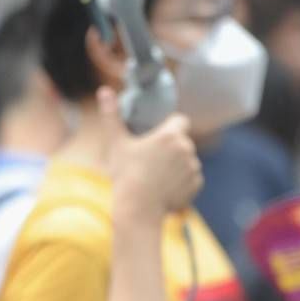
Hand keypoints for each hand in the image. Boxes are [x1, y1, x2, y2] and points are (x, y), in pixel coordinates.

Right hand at [98, 86, 202, 217]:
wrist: (138, 209)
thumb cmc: (125, 175)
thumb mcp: (116, 144)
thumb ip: (112, 115)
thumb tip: (103, 90)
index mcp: (170, 135)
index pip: (180, 120)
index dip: (169, 127)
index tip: (155, 138)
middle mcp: (186, 149)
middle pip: (182, 142)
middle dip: (170, 149)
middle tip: (150, 162)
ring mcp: (193, 168)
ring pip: (187, 160)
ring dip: (176, 165)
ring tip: (155, 177)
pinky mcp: (196, 185)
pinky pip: (191, 178)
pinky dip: (181, 182)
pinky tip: (164, 189)